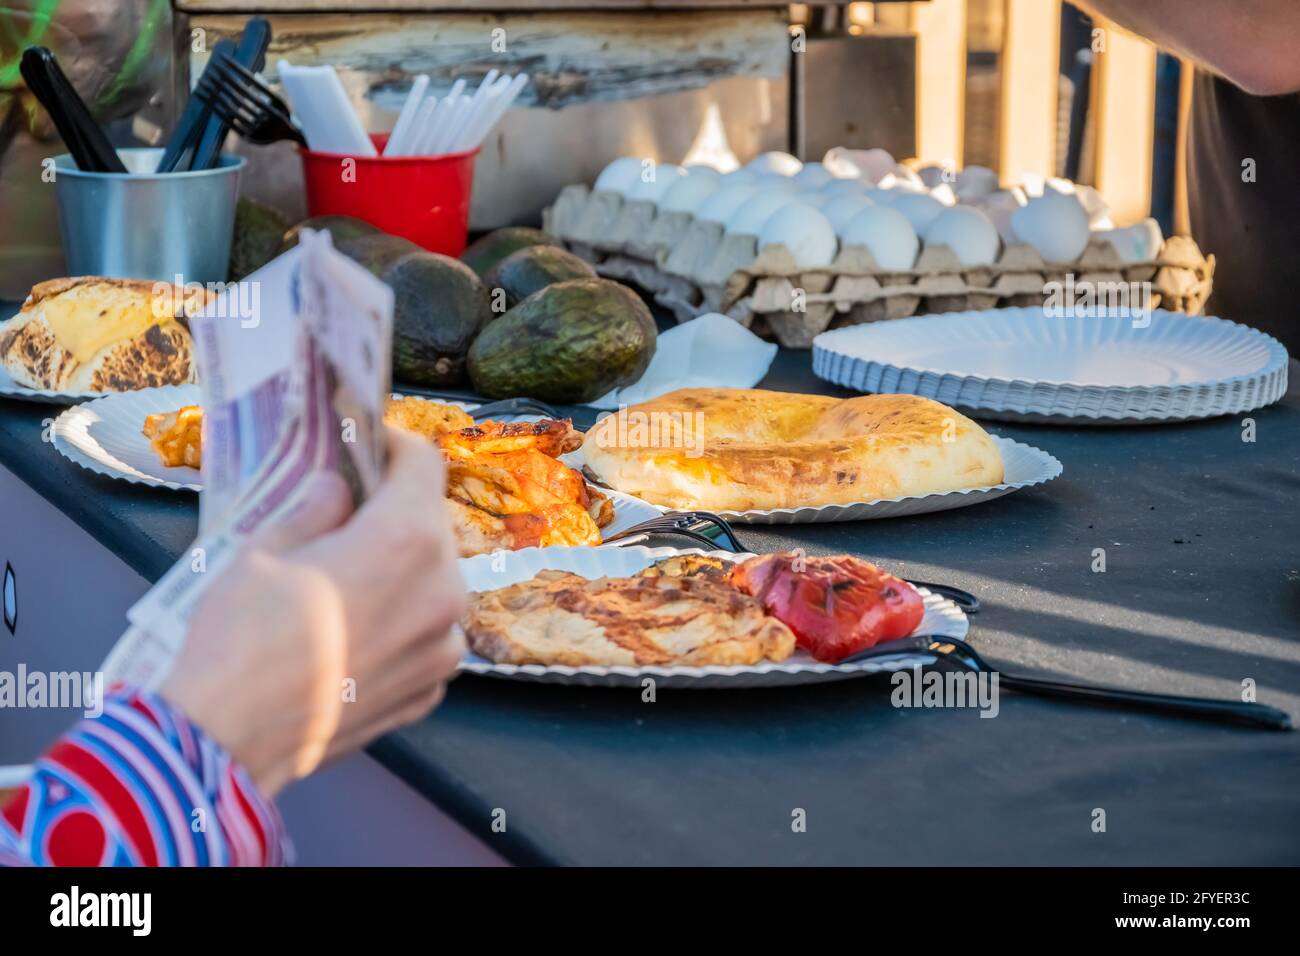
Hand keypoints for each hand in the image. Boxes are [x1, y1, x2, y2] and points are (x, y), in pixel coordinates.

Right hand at [161, 427, 466, 796]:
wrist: (226, 740)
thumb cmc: (239, 636)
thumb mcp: (265, 548)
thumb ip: (316, 508)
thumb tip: (339, 487)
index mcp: (406, 540)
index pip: (423, 464)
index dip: (393, 447)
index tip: (368, 446)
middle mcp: (443, 590)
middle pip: (432, 526)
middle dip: (394, 514)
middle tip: (346, 518)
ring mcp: (443, 647)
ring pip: (434, 586)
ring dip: (401, 575)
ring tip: (346, 585)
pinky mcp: (429, 692)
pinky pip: (426, 639)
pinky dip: (400, 627)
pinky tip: (352, 635)